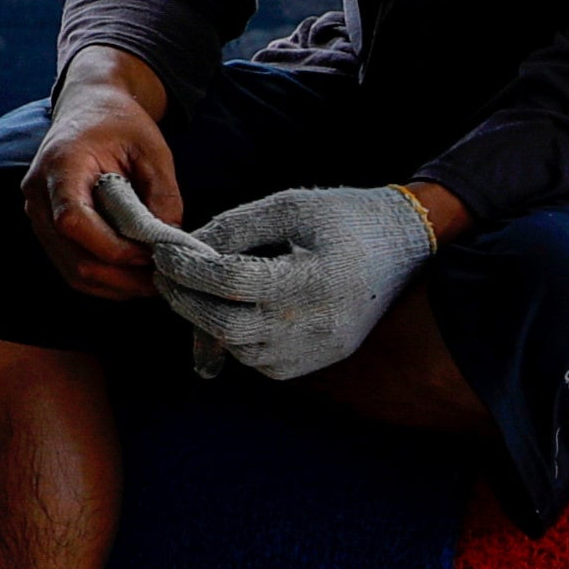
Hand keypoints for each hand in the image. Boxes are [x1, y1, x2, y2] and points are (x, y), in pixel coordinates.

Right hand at [24, 61, 182, 303]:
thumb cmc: (120, 122)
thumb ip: (163, 195)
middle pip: (73, 257)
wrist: (89, 106)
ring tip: (154, 283)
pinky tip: (135, 277)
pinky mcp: (47, 229)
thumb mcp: (153, 150)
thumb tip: (172, 242)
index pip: (73, 222)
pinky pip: (71, 267)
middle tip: (164, 281)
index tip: (152, 254)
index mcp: (60, 165)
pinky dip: (105, 280)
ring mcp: (37, 214)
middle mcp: (38, 194)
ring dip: (115, 286)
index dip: (114, 248)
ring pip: (72, 271)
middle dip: (122, 277)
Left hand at [148, 180, 441, 384]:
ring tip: (195, 291)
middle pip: (227, 325)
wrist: (404, 248)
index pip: (231, 281)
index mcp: (314, 278)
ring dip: (207, 322)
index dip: (189, 269)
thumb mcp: (291, 206)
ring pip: (240, 349)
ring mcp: (319, 349)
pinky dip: (237, 340)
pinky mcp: (319, 361)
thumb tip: (186, 247)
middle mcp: (317, 324)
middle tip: (166, 277)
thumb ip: (235, 225)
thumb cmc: (345, 218)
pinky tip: (231, 312)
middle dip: (185, 300)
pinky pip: (261, 363)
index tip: (165, 254)